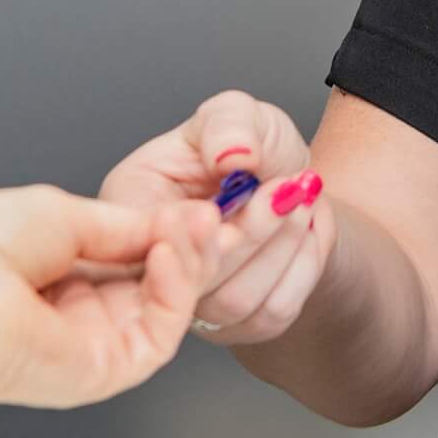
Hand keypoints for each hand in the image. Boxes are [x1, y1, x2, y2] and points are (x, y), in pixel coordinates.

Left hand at [0, 186, 218, 422]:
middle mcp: (73, 313)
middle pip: (155, 282)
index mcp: (52, 272)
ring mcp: (88, 345)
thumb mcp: (56, 213)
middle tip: (215, 211)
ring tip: (199, 224)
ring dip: (190, 262)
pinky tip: (171, 253)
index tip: (198, 202)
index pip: (130, 254)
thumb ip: (122, 224)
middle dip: (190, 244)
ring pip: (164, 308)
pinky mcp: (99, 373)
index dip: (168, 228)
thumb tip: (174, 219)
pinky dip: (176, 294)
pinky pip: (157, 337)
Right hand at [101, 90, 332, 345]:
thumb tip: (232, 155)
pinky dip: (301, 267)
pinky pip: (272, 312)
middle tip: (282, 189)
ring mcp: (197, 302)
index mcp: (133, 206)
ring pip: (235, 302)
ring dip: (279, 247)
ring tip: (298, 199)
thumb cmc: (255, 150)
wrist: (297, 185)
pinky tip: (305, 230)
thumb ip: (229, 126)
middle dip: (248, 231)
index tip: (228, 196)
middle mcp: (155, 265)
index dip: (187, 230)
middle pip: (191, 278)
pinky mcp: (241, 324)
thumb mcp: (239, 113)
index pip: (145, 241)